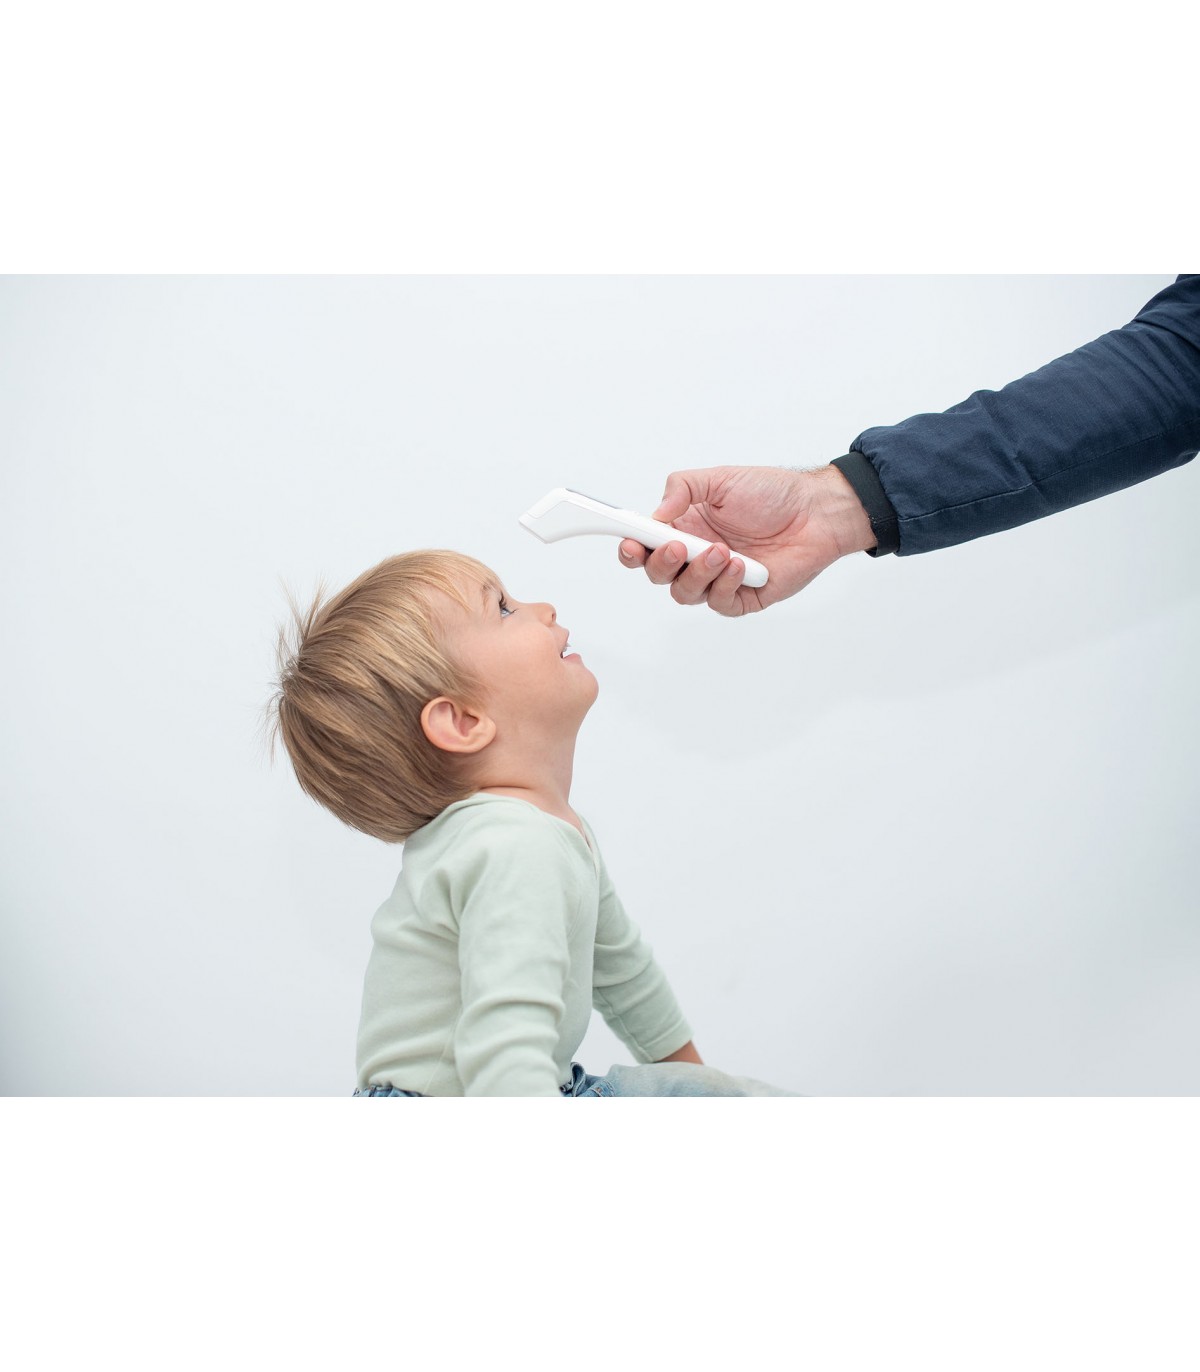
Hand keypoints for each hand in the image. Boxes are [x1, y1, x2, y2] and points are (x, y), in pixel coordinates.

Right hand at [617, 464, 876, 615]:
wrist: (816, 511)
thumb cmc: (772, 493)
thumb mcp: (720, 478)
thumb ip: (682, 489)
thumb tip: (655, 513)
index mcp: (683, 528)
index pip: (644, 546)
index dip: (631, 549)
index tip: (629, 543)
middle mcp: (695, 556)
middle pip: (658, 575)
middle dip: (662, 564)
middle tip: (679, 547)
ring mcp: (718, 579)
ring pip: (685, 593)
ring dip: (698, 574)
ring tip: (722, 551)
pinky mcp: (742, 597)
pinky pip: (720, 603)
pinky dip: (725, 586)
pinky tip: (740, 565)